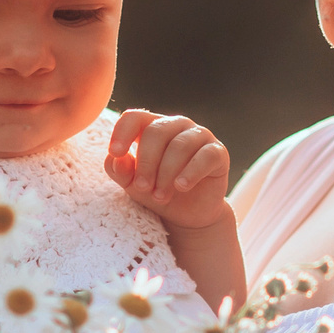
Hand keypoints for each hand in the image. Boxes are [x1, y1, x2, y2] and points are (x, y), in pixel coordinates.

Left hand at [106, 110, 231, 232]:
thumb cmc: (157, 191)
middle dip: (146, 163)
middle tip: (142, 188)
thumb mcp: (133, 184)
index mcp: (152, 127)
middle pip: (156, 132)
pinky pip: (205, 156)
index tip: (115, 153)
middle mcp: (176, 126)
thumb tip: (117, 158)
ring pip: (179, 145)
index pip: (135, 118)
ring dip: (166, 173)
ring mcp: (199, 136)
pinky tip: (181, 186)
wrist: (188, 215)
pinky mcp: (218, 152)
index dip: (123, 132)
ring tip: (160, 196)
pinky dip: (191, 172)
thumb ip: (120, 170)